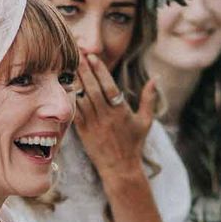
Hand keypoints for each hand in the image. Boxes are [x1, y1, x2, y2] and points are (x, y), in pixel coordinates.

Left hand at [74, 53, 157, 181]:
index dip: (100, 70)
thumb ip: (149, 99)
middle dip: (84, 70)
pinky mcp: (83, 131)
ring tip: (69, 66)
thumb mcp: (146, 121)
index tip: (93, 56)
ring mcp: (93, 124)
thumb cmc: (134, 143)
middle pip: (92, 89)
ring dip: (75, 82)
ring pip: (81, 98)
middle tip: (77, 54)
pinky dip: (69, 99)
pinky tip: (65, 86)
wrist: (120, 168)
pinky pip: (74, 112)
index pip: (109, 86)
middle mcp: (106, 116)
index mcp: (121, 112)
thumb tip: (155, 78)